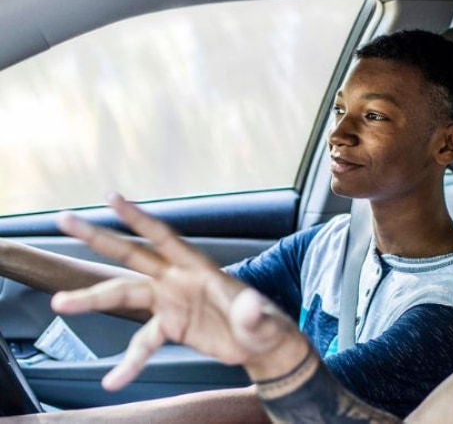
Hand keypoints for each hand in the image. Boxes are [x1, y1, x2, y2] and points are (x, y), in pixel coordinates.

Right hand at [51, 193, 307, 390]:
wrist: (261, 346)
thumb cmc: (265, 326)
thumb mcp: (262, 321)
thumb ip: (254, 314)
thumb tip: (251, 305)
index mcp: (199, 268)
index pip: (164, 237)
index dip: (139, 218)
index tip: (112, 198)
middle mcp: (177, 279)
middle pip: (132, 255)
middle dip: (98, 237)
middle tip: (63, 220)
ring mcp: (170, 302)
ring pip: (123, 294)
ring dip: (91, 300)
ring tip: (60, 303)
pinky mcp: (169, 326)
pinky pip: (142, 343)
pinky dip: (129, 362)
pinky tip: (113, 380)